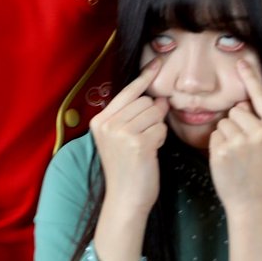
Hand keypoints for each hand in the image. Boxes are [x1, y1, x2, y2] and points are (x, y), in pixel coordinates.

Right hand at [89, 60, 167, 216]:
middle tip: (145, 136)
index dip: (145, 77)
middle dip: (153, 115)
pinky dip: (161, 139)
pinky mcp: (137, 143)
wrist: (125, 198)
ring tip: (146, 145)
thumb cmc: (128, 167)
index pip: (128, 92)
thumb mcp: (122, 137)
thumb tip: (159, 97)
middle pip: (145, 101)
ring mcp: (121, 133)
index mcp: (100, 121)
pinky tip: (150, 152)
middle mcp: (107, 124)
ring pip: (155, 113)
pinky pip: (161, 128)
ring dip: (158, 128)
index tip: (157, 62)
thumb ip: (133, 115)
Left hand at [209, 59, 261, 211]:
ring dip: (226, 134)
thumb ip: (260, 121)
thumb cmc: (261, 169)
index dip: (250, 78)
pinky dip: (216, 144)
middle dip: (236, 122)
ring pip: (224, 121)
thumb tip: (241, 102)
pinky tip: (227, 160)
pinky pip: (214, 134)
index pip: (261, 96)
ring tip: (237, 154)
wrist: (254, 201)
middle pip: (237, 109)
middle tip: (245, 147)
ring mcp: (243, 141)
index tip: (241, 62)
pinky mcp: (224, 150)